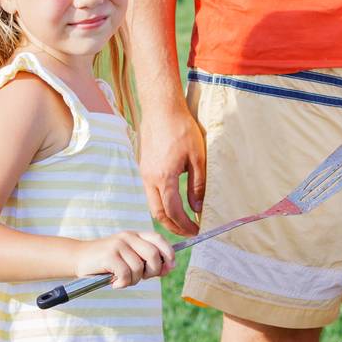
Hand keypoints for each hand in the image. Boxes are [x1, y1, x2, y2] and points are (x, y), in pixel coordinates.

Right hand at [76, 230, 175, 288]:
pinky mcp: (109, 255)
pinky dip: (123, 283)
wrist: (78, 258)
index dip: (169, 253)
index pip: (159, 239)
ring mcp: (118, 245)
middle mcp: (128, 237)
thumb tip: (167, 269)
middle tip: (143, 278)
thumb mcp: (128, 257)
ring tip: (124, 281)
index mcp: (135, 235)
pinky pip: (125, 273)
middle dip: (153, 271)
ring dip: (134, 280)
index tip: (170, 267)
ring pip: (139, 267)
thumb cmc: (106, 262)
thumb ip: (146, 261)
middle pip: (153, 254)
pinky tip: (116, 284)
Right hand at [138, 105, 205, 235]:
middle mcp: (150, 179)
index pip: (173, 211)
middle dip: (173, 227)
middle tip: (188, 232)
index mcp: (164, 177)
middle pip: (158, 213)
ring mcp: (144, 173)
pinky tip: (172, 203)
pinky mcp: (144, 167)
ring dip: (166, 217)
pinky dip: (160, 204)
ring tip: (182, 221)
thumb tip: (197, 208)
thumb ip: (197, 185)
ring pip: (152, 204)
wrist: (161, 110)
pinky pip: (149, 193)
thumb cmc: (182, 130)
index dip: (185, 224)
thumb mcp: (198, 157)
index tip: (197, 230)